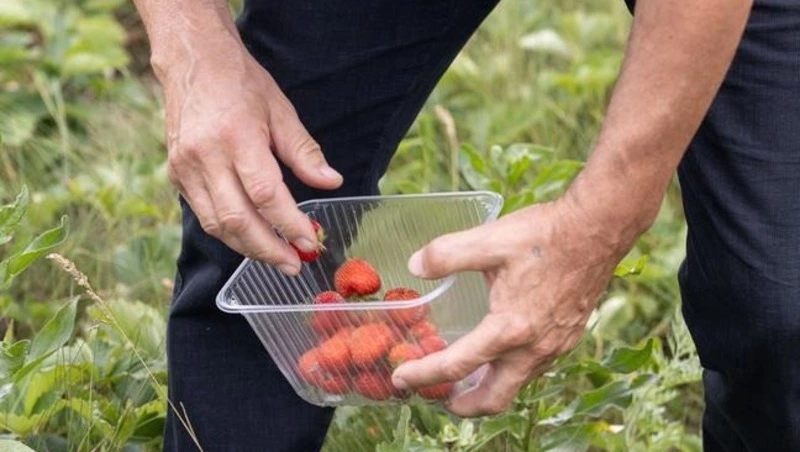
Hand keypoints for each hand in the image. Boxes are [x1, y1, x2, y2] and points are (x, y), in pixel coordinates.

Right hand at [160, 34, 342, 273]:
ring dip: (248, 248)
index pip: (266, 195)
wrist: (192, 61)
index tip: (310, 241)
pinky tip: (250, 238)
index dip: (289, 224)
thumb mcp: (281, 111)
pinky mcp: (175, 174)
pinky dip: (228, 232)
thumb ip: (305, 152)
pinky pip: (203, 214)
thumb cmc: (241, 84)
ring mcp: (185, 167)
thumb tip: (331, 182)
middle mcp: (206, 156)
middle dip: (268, 249)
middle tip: (294, 265)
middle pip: (237, 219)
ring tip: (276, 257)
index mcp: (237, 137)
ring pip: (216, 225)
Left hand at [391, 195, 633, 416]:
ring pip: (517, 383)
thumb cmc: (545, 235)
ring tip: (467, 374)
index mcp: (509, 328)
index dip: (423, 374)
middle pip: (494, 398)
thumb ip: (446, 254)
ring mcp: (555, 345)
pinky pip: (534, 367)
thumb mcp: (489, 239)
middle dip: (463, 405)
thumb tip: (414, 265)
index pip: (457, 364)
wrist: (598, 230)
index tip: (401, 378)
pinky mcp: (568, 337)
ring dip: (488, 386)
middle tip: (440, 397)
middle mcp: (534, 347)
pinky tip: (501, 349)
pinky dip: (511, 370)